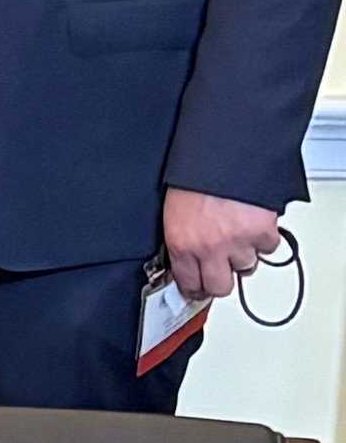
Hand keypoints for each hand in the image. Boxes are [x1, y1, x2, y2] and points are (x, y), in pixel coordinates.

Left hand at [164, 187, 285, 305]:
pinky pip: (268, 248)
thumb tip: (186, 257)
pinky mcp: (262, 233)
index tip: (197, 288)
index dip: (194, 288)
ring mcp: (238, 242)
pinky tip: (254, 225)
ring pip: (246, 267)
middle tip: (221, 270)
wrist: (223, 154)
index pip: (187, 283)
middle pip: (219, 287)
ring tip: (237, 235)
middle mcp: (209, 248)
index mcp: (181, 242)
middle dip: (220, 281)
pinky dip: (264, 239)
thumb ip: (182, 237)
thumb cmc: (195, 176)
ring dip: (243, 255)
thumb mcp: (173, 210)